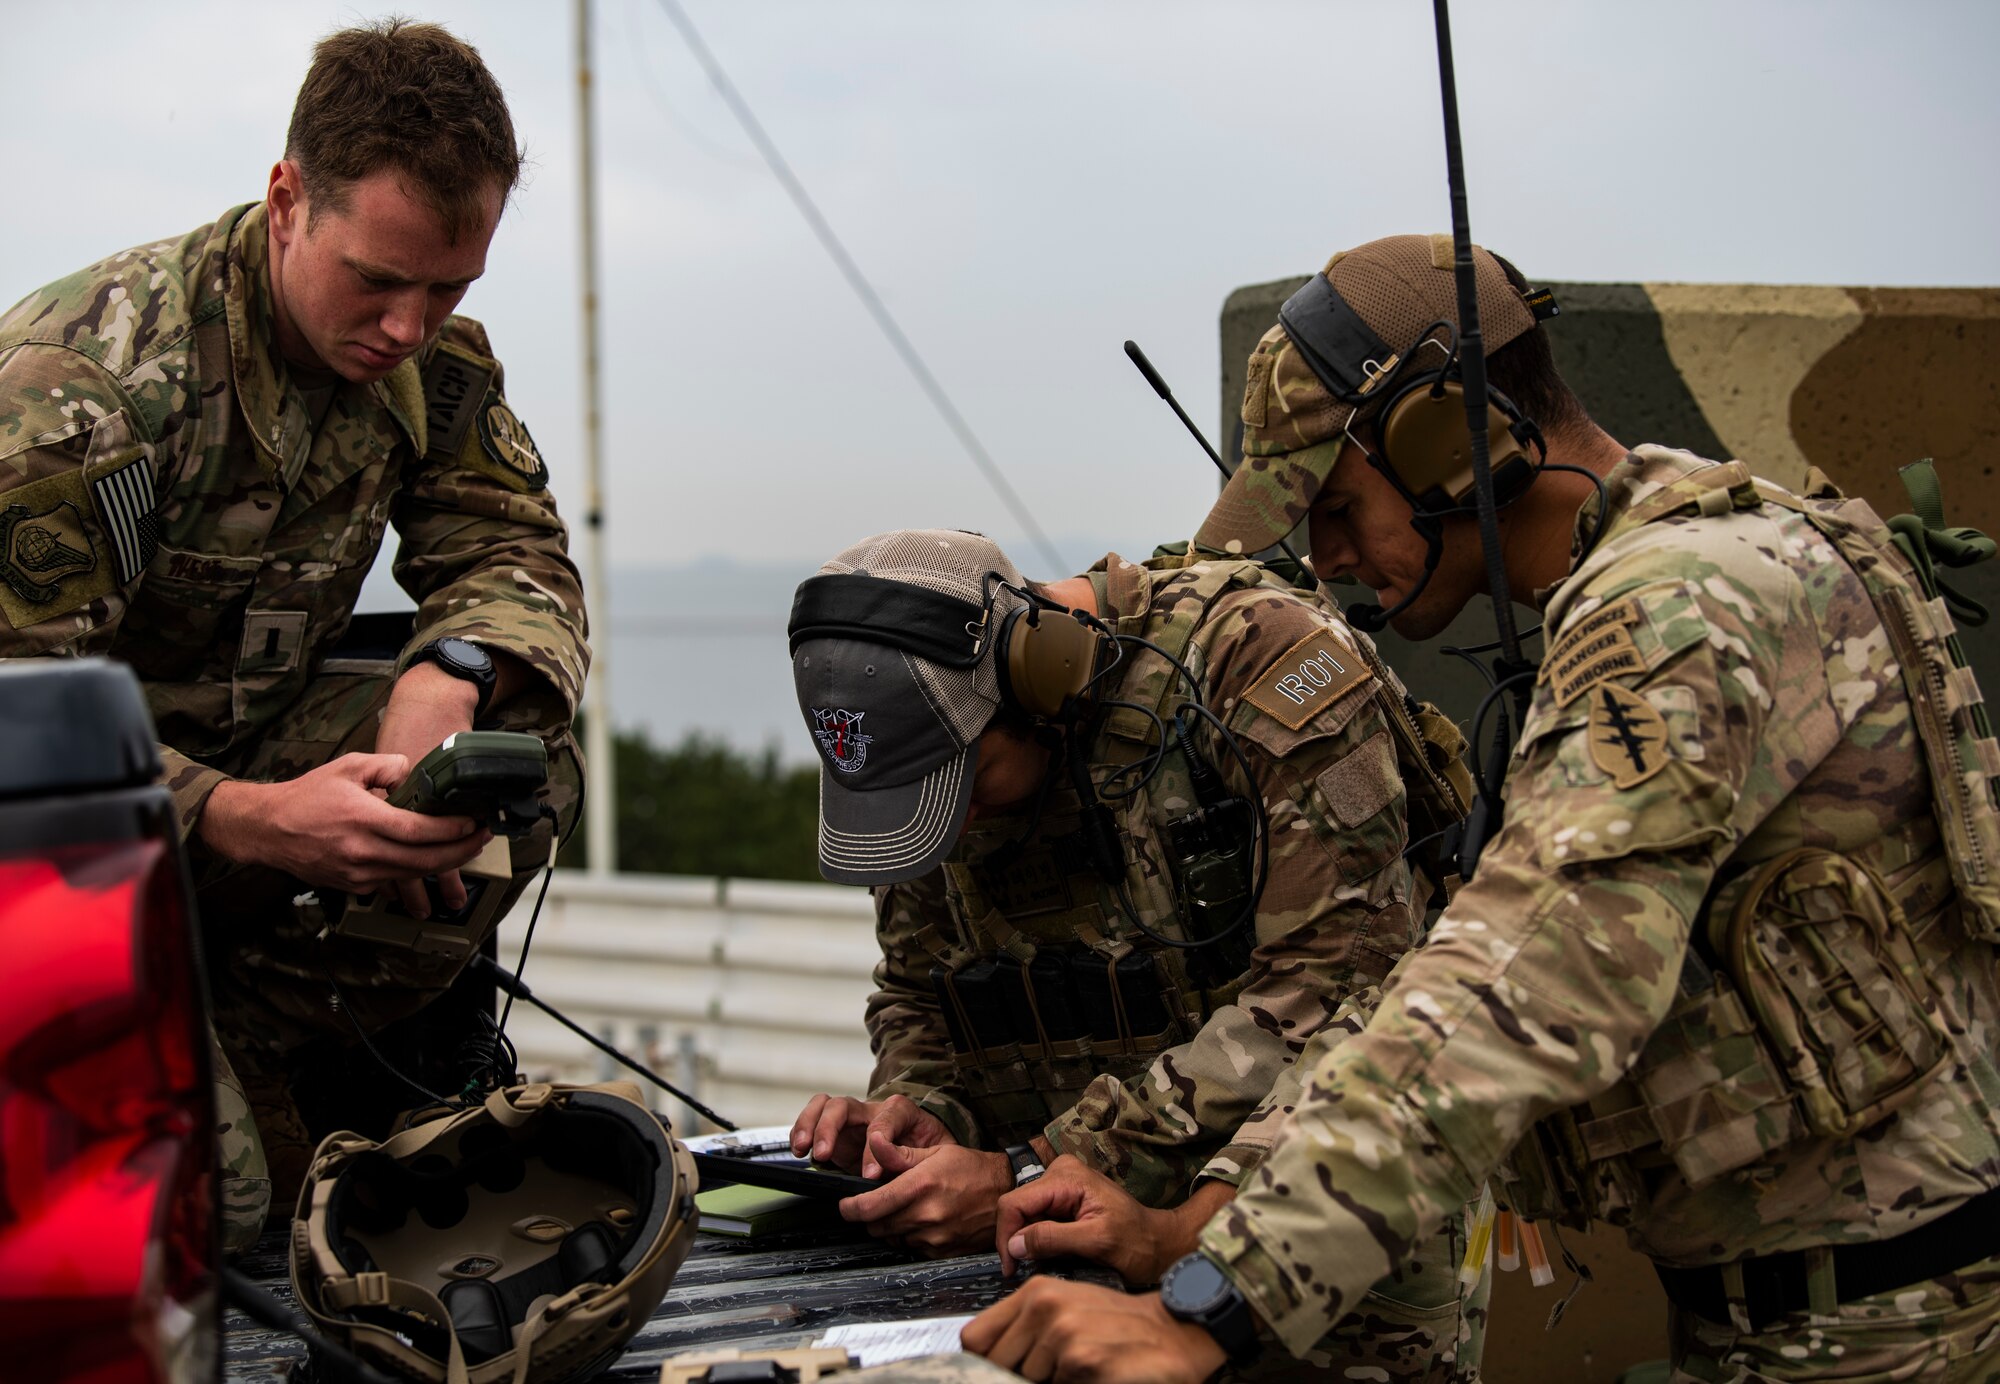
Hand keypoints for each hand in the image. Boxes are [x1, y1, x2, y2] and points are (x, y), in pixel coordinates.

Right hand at [198, 753, 488, 894]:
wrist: (268, 829)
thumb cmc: (307, 796)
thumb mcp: (348, 767)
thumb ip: (386, 766)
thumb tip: (414, 771)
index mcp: (362, 819)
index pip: (418, 830)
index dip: (452, 830)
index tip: (474, 822)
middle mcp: (361, 851)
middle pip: (424, 860)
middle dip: (461, 851)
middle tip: (483, 838)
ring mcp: (357, 873)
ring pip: (413, 875)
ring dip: (445, 865)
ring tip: (467, 849)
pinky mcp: (353, 886)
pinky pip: (394, 882)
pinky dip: (417, 872)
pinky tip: (433, 861)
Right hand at [789, 1093, 951, 1173]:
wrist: (928, 1155)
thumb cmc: (932, 1152)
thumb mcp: (935, 1155)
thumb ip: (911, 1159)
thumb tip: (883, 1169)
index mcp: (901, 1112)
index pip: (884, 1119)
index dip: (875, 1146)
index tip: (871, 1175)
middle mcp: (872, 1112)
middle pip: (844, 1104)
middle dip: (829, 1127)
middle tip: (823, 1154)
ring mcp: (852, 1122)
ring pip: (824, 1107)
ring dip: (809, 1125)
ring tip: (802, 1149)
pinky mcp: (837, 1137)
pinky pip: (813, 1123)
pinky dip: (801, 1132)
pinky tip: (799, 1151)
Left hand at [838, 1134, 1012, 1255]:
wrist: (1004, 1193)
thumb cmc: (970, 1169)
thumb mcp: (936, 1152)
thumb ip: (899, 1154)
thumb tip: (872, 1142)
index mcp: (920, 1185)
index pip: (871, 1205)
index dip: (851, 1208)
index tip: (845, 1205)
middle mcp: (926, 1214)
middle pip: (877, 1225)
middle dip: (871, 1215)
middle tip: (878, 1202)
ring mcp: (934, 1237)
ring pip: (893, 1238)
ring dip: (891, 1226)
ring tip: (906, 1208)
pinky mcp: (941, 1251)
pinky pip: (912, 1248)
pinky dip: (910, 1236)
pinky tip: (922, 1221)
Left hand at [961, 1279, 1225, 1383]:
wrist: (1174, 1330)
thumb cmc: (1120, 1322)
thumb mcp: (1067, 1307)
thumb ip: (1024, 1327)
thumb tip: (986, 1359)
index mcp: (1036, 1292)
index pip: (975, 1338)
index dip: (985, 1360)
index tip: (997, 1368)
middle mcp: (1045, 1309)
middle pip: (997, 1365)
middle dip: (1019, 1375)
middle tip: (1054, 1369)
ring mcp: (1063, 1336)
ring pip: (1026, 1381)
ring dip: (1050, 1382)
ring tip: (1080, 1368)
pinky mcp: (1082, 1363)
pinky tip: (1096, 1375)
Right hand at [995, 1157, 1195, 1285]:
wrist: (1159, 1243)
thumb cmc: (1137, 1243)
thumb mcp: (1096, 1243)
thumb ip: (1054, 1239)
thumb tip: (1015, 1244)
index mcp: (1067, 1177)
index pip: (1015, 1203)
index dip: (1007, 1236)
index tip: (1011, 1268)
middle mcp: (1060, 1173)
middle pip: (1017, 1208)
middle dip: (1018, 1240)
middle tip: (1025, 1271)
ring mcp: (1061, 1185)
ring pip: (1025, 1215)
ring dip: (1028, 1242)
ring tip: (1044, 1263)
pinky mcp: (1063, 1199)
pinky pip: (1037, 1218)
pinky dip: (1039, 1240)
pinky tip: (1052, 1254)